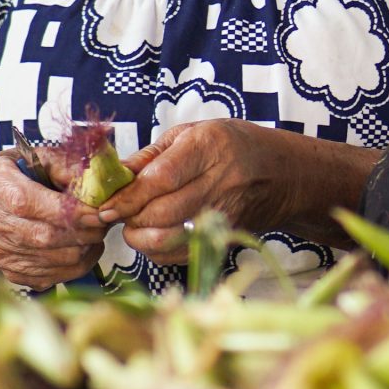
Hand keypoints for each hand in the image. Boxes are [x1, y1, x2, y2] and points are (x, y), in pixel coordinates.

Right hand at [0, 153, 105, 288]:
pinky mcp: (9, 270)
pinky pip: (51, 277)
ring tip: (96, 232)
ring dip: (85, 248)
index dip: (71, 211)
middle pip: (45, 236)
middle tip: (104, 220)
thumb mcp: (32, 156)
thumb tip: (96, 182)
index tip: (100, 209)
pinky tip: (82, 247)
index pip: (32, 203)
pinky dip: (76, 266)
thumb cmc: (10, 175)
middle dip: (85, 231)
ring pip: (52, 260)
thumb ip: (64, 165)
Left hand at [102, 118, 317, 264]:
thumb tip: (109, 178)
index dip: (128, 196)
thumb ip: (149, 157)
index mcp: (209, 147)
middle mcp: (221, 181)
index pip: (160, 179)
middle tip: (115, 214)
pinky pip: (181, 254)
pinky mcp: (226, 236)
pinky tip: (154, 235)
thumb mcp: (192, 134)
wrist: (283, 173)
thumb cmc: (232, 145)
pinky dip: (158, 250)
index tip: (104, 206)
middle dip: (129, 218)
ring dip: (141, 237)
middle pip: (162, 212)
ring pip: (170, 238)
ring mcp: (227, 213)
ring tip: (134, 224)